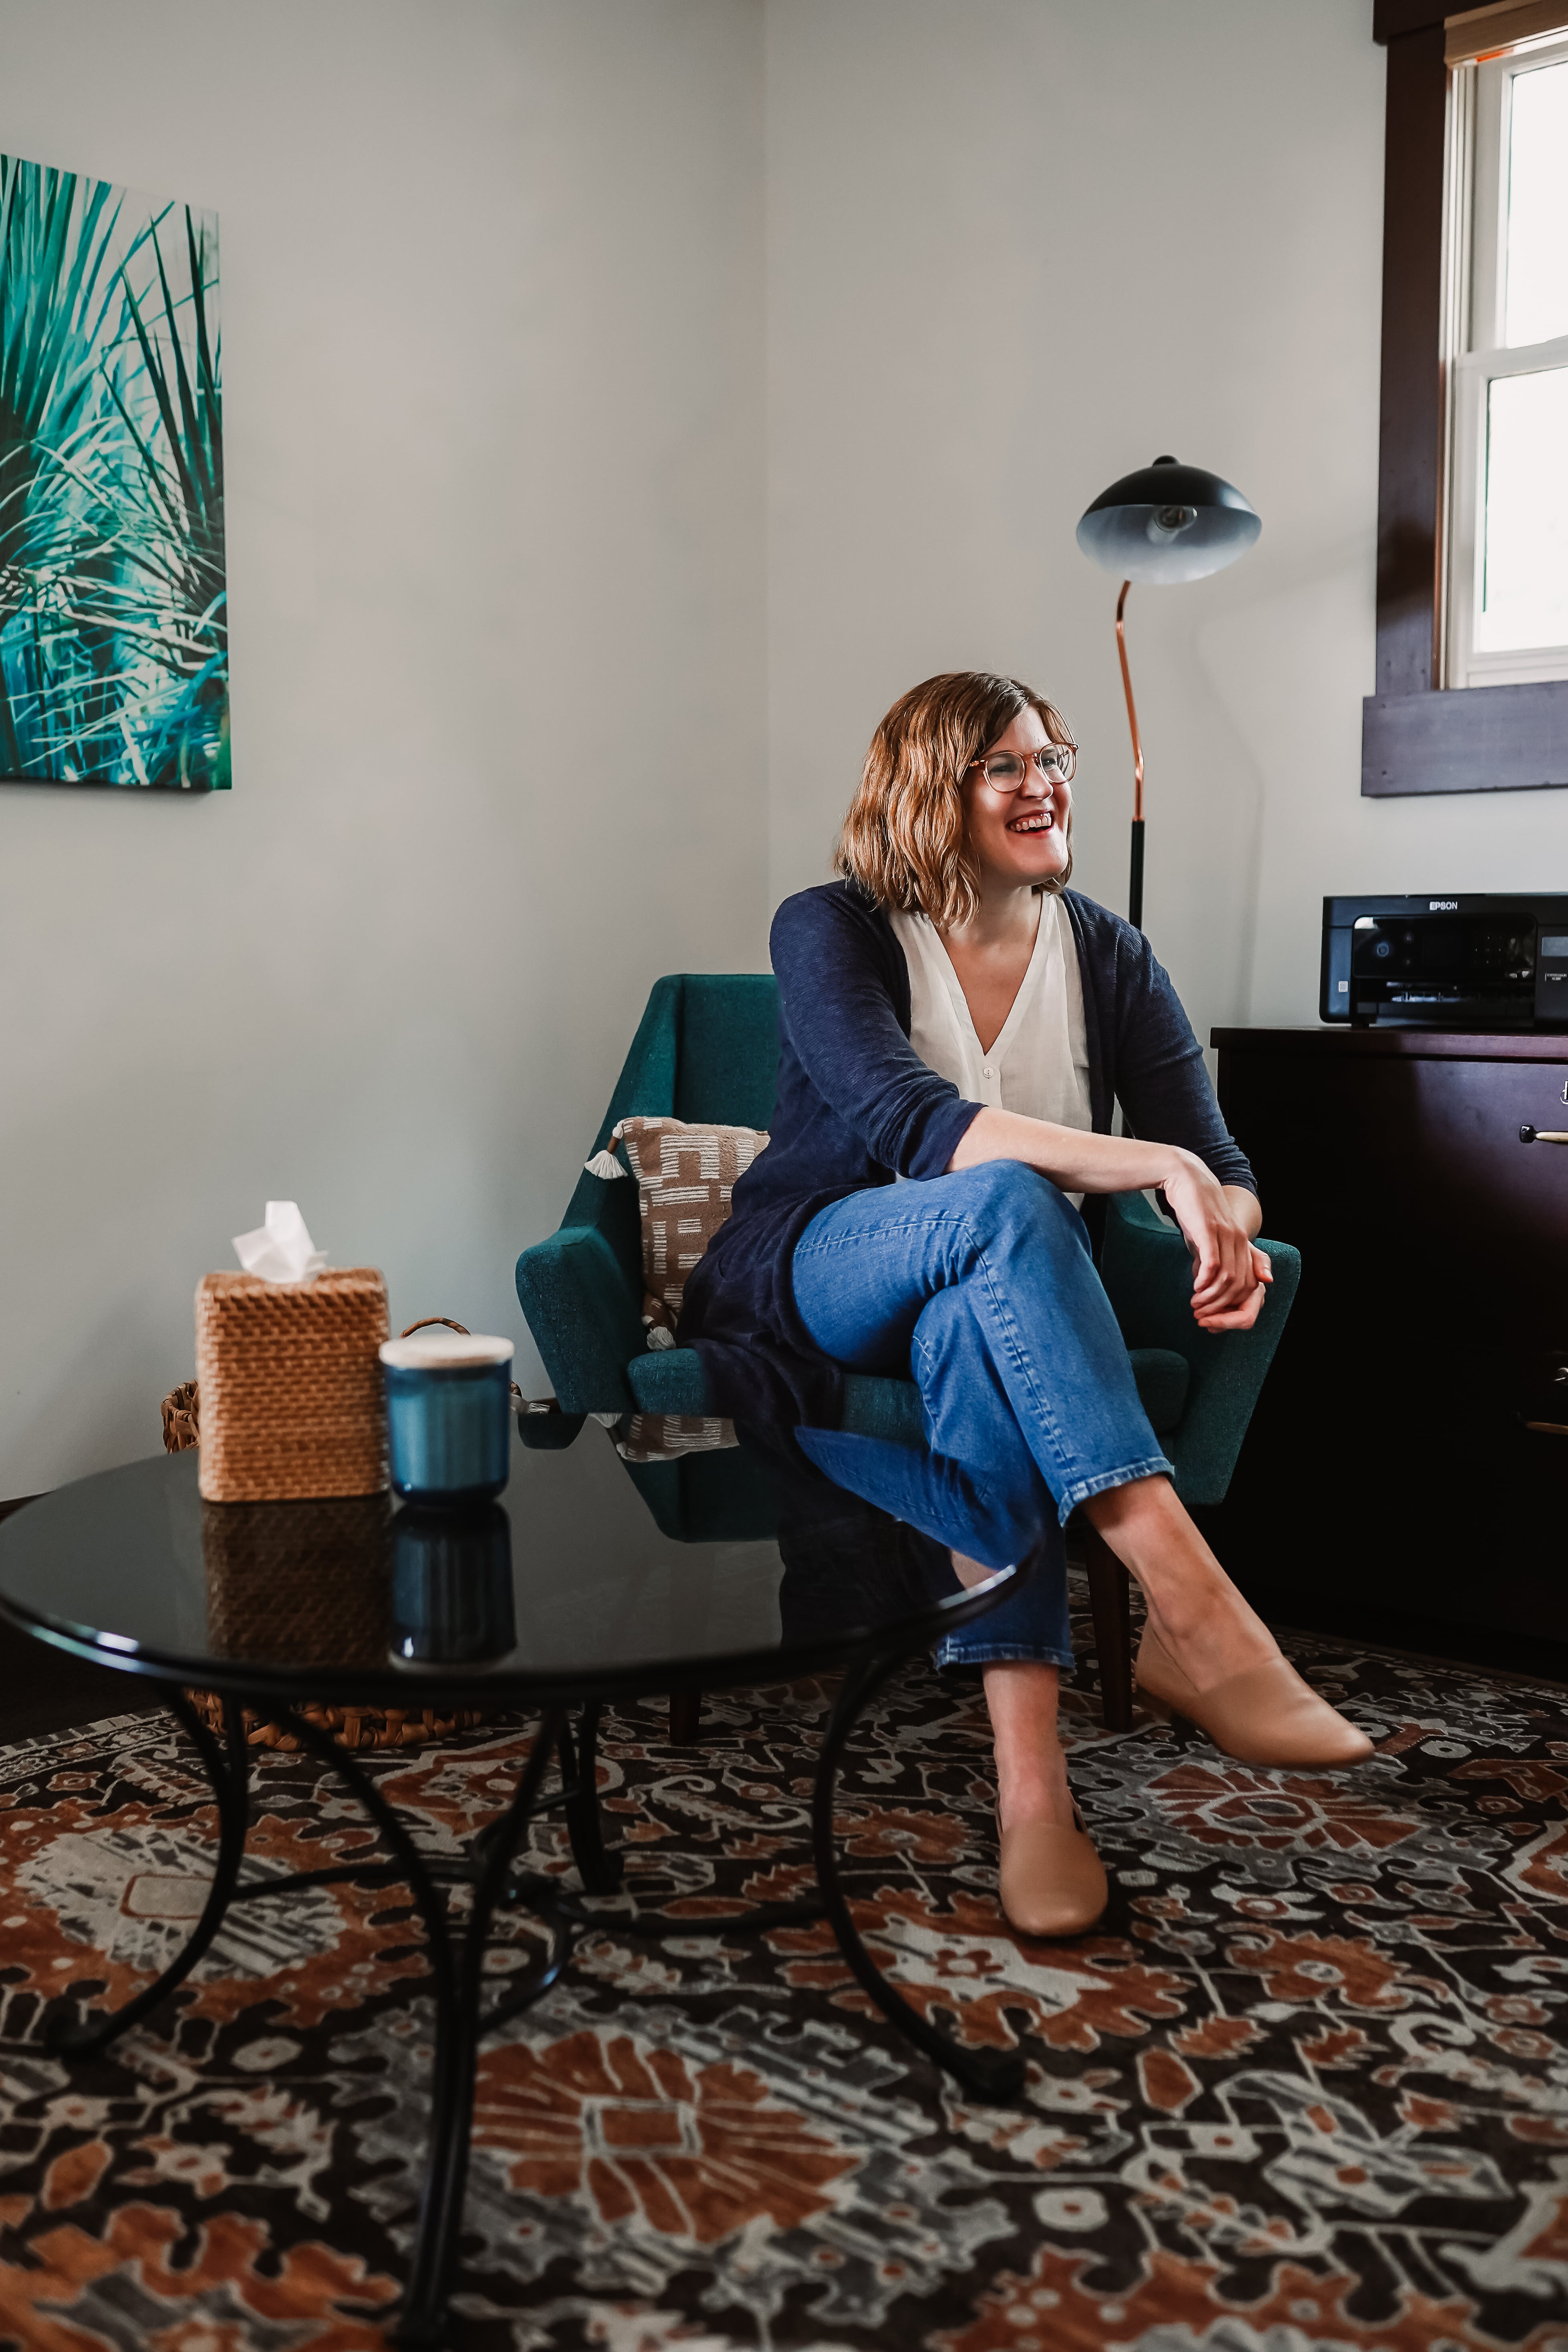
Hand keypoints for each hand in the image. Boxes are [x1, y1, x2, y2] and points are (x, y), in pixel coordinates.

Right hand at [1159, 1154, 1272, 1331]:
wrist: (1186, 1178)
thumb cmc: (1195, 1211)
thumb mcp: (1208, 1238)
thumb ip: (1213, 1260)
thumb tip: (1206, 1285)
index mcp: (1242, 1244)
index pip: (1249, 1284)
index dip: (1233, 1303)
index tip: (1215, 1313)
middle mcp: (1239, 1240)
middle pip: (1241, 1286)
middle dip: (1222, 1306)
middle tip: (1202, 1315)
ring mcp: (1226, 1235)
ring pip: (1228, 1279)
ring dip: (1212, 1298)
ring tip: (1196, 1304)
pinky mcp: (1209, 1230)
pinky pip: (1214, 1265)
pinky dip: (1205, 1282)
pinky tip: (1195, 1288)